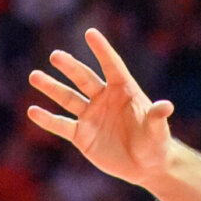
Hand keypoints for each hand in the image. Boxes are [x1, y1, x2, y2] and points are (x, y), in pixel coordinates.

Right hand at [28, 30, 174, 187]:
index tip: (90, 33)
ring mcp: (91, 116)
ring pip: (68, 98)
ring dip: (52, 87)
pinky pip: (61, 124)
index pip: (111, 66)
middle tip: (56, 55)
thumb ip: (156, 117)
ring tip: (35, 76)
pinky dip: (47, 119)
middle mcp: (104, 98)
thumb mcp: (157, 131)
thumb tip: (166, 106)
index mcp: (124, 91)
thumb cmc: (156, 143)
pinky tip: (33, 111)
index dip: (102, 50)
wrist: (146, 166)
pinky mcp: (81, 135)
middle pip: (84, 78)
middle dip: (70, 67)